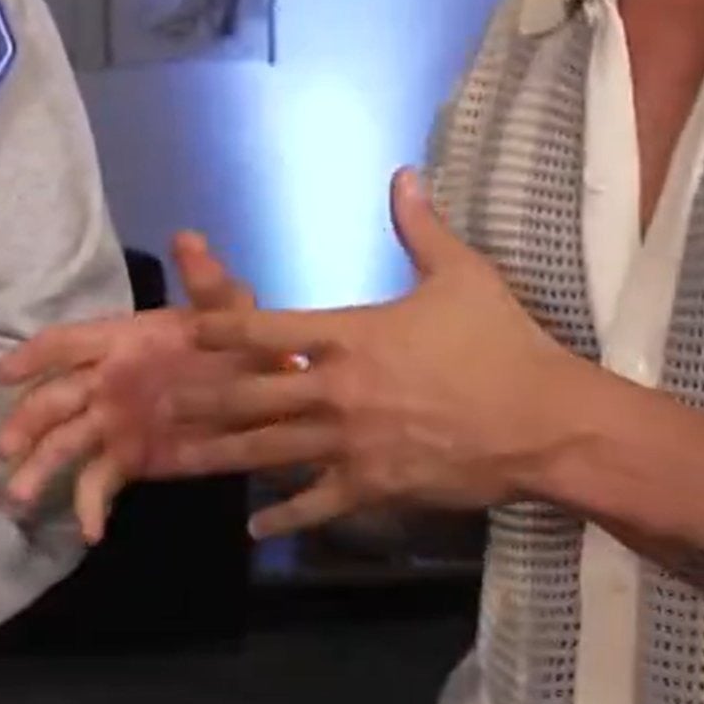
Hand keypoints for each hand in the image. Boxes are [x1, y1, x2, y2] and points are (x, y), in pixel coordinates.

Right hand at [0, 230, 271, 540]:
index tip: (4, 375)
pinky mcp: (130, 460)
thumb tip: (187, 236)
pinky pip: (98, 483)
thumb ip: (209, 283)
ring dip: (38, 469)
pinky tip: (89, 532)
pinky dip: (88, 506)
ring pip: (64, 445)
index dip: (33, 357)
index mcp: (119, 342)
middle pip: (53, 401)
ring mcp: (113, 424)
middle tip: (5, 448)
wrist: (272, 395)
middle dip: (25, 423)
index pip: (65, 345)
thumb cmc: (243, 344)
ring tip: (18, 499)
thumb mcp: (231, 310)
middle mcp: (105, 383)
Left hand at [176, 169, 608, 539]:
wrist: (545, 423)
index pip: (267, 329)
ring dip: (221, 456)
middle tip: (158, 401)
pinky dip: (283, 515)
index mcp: (352, 335)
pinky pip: (316, 503)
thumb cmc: (503, 344)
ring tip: (180, 458)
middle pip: (251, 395)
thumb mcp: (462, 276)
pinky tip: (254, 527)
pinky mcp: (373, 486)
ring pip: (270, 451)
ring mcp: (351, 444)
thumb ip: (421, 229)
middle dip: (202, 398)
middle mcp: (339, 390)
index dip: (221, 328)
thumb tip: (403, 175)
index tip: (185, 328)